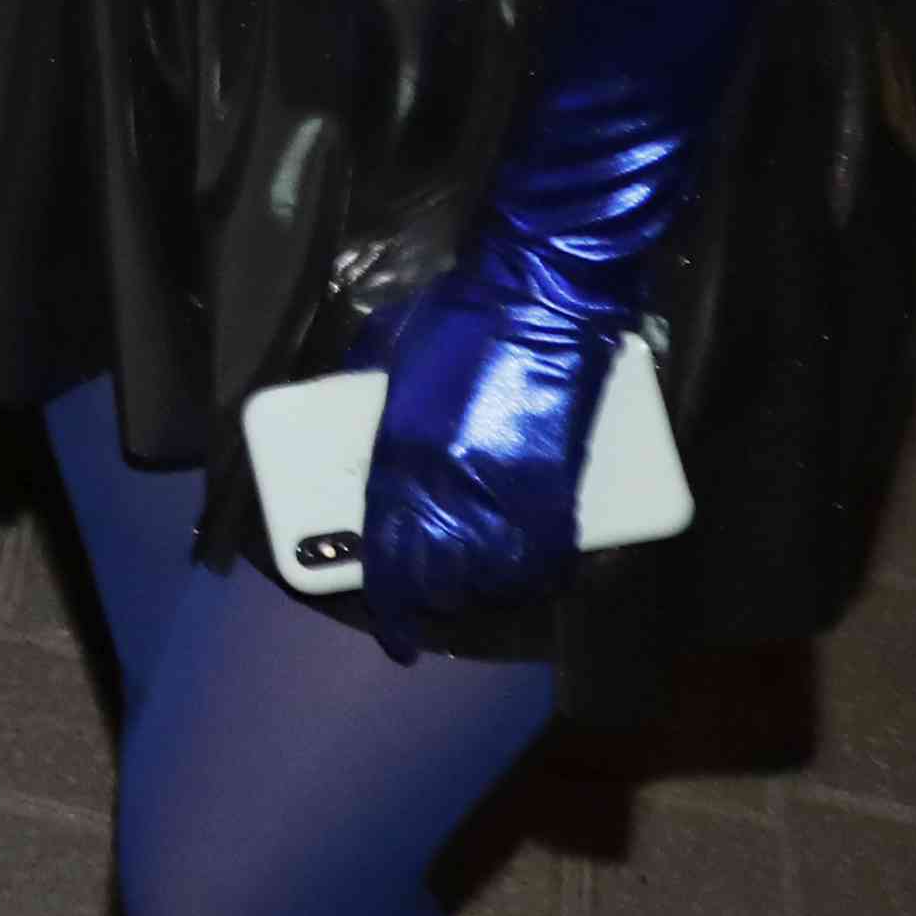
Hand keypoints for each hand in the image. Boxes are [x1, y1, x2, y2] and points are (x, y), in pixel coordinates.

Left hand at [356, 262, 618, 653]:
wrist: (541, 298)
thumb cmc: (460, 317)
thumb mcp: (392, 357)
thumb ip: (369, 401)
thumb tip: (355, 421)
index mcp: (403, 456)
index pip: (387, 550)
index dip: (389, 595)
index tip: (392, 618)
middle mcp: (453, 488)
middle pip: (439, 575)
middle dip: (431, 597)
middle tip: (430, 598)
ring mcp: (509, 493)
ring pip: (493, 576)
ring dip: (482, 590)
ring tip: (477, 589)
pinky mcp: (560, 486)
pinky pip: (545, 557)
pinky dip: (535, 574)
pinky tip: (527, 576)